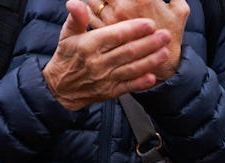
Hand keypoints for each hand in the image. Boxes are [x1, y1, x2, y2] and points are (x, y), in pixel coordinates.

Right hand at [42, 0, 172, 111]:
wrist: (59, 89)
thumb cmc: (66, 56)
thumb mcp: (67, 34)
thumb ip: (76, 18)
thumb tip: (76, 2)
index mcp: (89, 46)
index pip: (115, 36)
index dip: (133, 30)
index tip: (149, 23)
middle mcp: (98, 63)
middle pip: (127, 52)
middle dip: (148, 44)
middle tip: (165, 35)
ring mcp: (104, 79)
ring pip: (130, 69)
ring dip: (149, 61)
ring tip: (165, 52)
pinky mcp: (108, 92)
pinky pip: (126, 87)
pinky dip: (140, 83)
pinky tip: (152, 77)